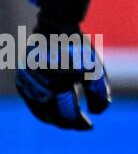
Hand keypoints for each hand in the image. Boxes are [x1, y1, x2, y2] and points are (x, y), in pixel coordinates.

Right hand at [16, 0, 110, 129]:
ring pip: (40, 111)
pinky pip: (31, 102)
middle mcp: (43, 83)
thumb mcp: (95, 66)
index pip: (69, 113)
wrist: (54, 27)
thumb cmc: (78, 48)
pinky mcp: (22, 80)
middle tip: (80, 125)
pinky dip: (41, 110)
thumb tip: (99, 112)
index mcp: (62, 80)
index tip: (90, 126)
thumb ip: (99, 89)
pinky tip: (52, 115)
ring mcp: (30, 83)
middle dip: (68, 123)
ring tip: (68, 122)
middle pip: (54, 115)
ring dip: (54, 119)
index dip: (79, 123)